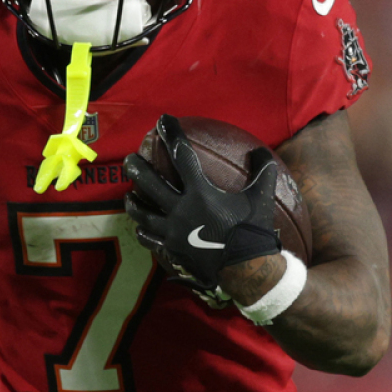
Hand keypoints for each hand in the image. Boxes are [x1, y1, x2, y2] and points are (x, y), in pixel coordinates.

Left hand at [123, 115, 281, 287]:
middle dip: (137, 168)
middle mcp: (181, 210)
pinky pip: (150, 239)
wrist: (247, 271)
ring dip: (134, 202)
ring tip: (129, 195)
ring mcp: (173, 231)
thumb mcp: (261, 197)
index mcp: (200, 193)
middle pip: (150, 184)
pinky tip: (140, 228)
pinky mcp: (172, 250)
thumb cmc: (253, 231)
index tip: (163, 120)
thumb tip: (261, 151)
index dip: (172, 135)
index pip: (182, 156)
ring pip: (143, 214)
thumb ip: (262, 171)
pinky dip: (143, 232)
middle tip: (129, 159)